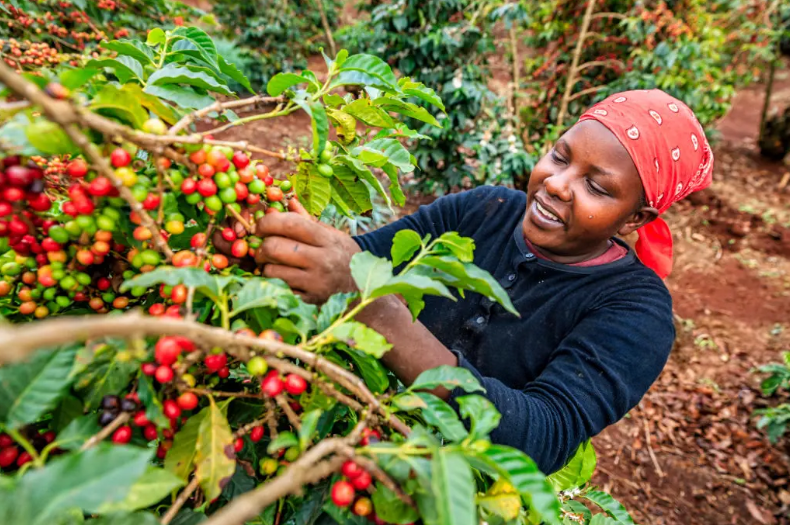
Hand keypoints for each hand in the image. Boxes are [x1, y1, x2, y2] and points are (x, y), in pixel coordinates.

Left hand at [215, 200, 360, 303]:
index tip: (260, 226)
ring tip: (272, 265)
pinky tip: (280, 279)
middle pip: (274, 247)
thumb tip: (287, 201)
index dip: (268, 222)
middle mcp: (322, 261)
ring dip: (265, 268)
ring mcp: (315, 283)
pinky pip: (278, 290)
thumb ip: (305, 218)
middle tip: (262, 248)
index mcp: (326, 239)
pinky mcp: (309, 301)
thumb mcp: (329, 233)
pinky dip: (274, 284)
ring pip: (272, 272)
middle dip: (261, 247)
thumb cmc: (340, 254)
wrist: (361, 285)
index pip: (290, 224)